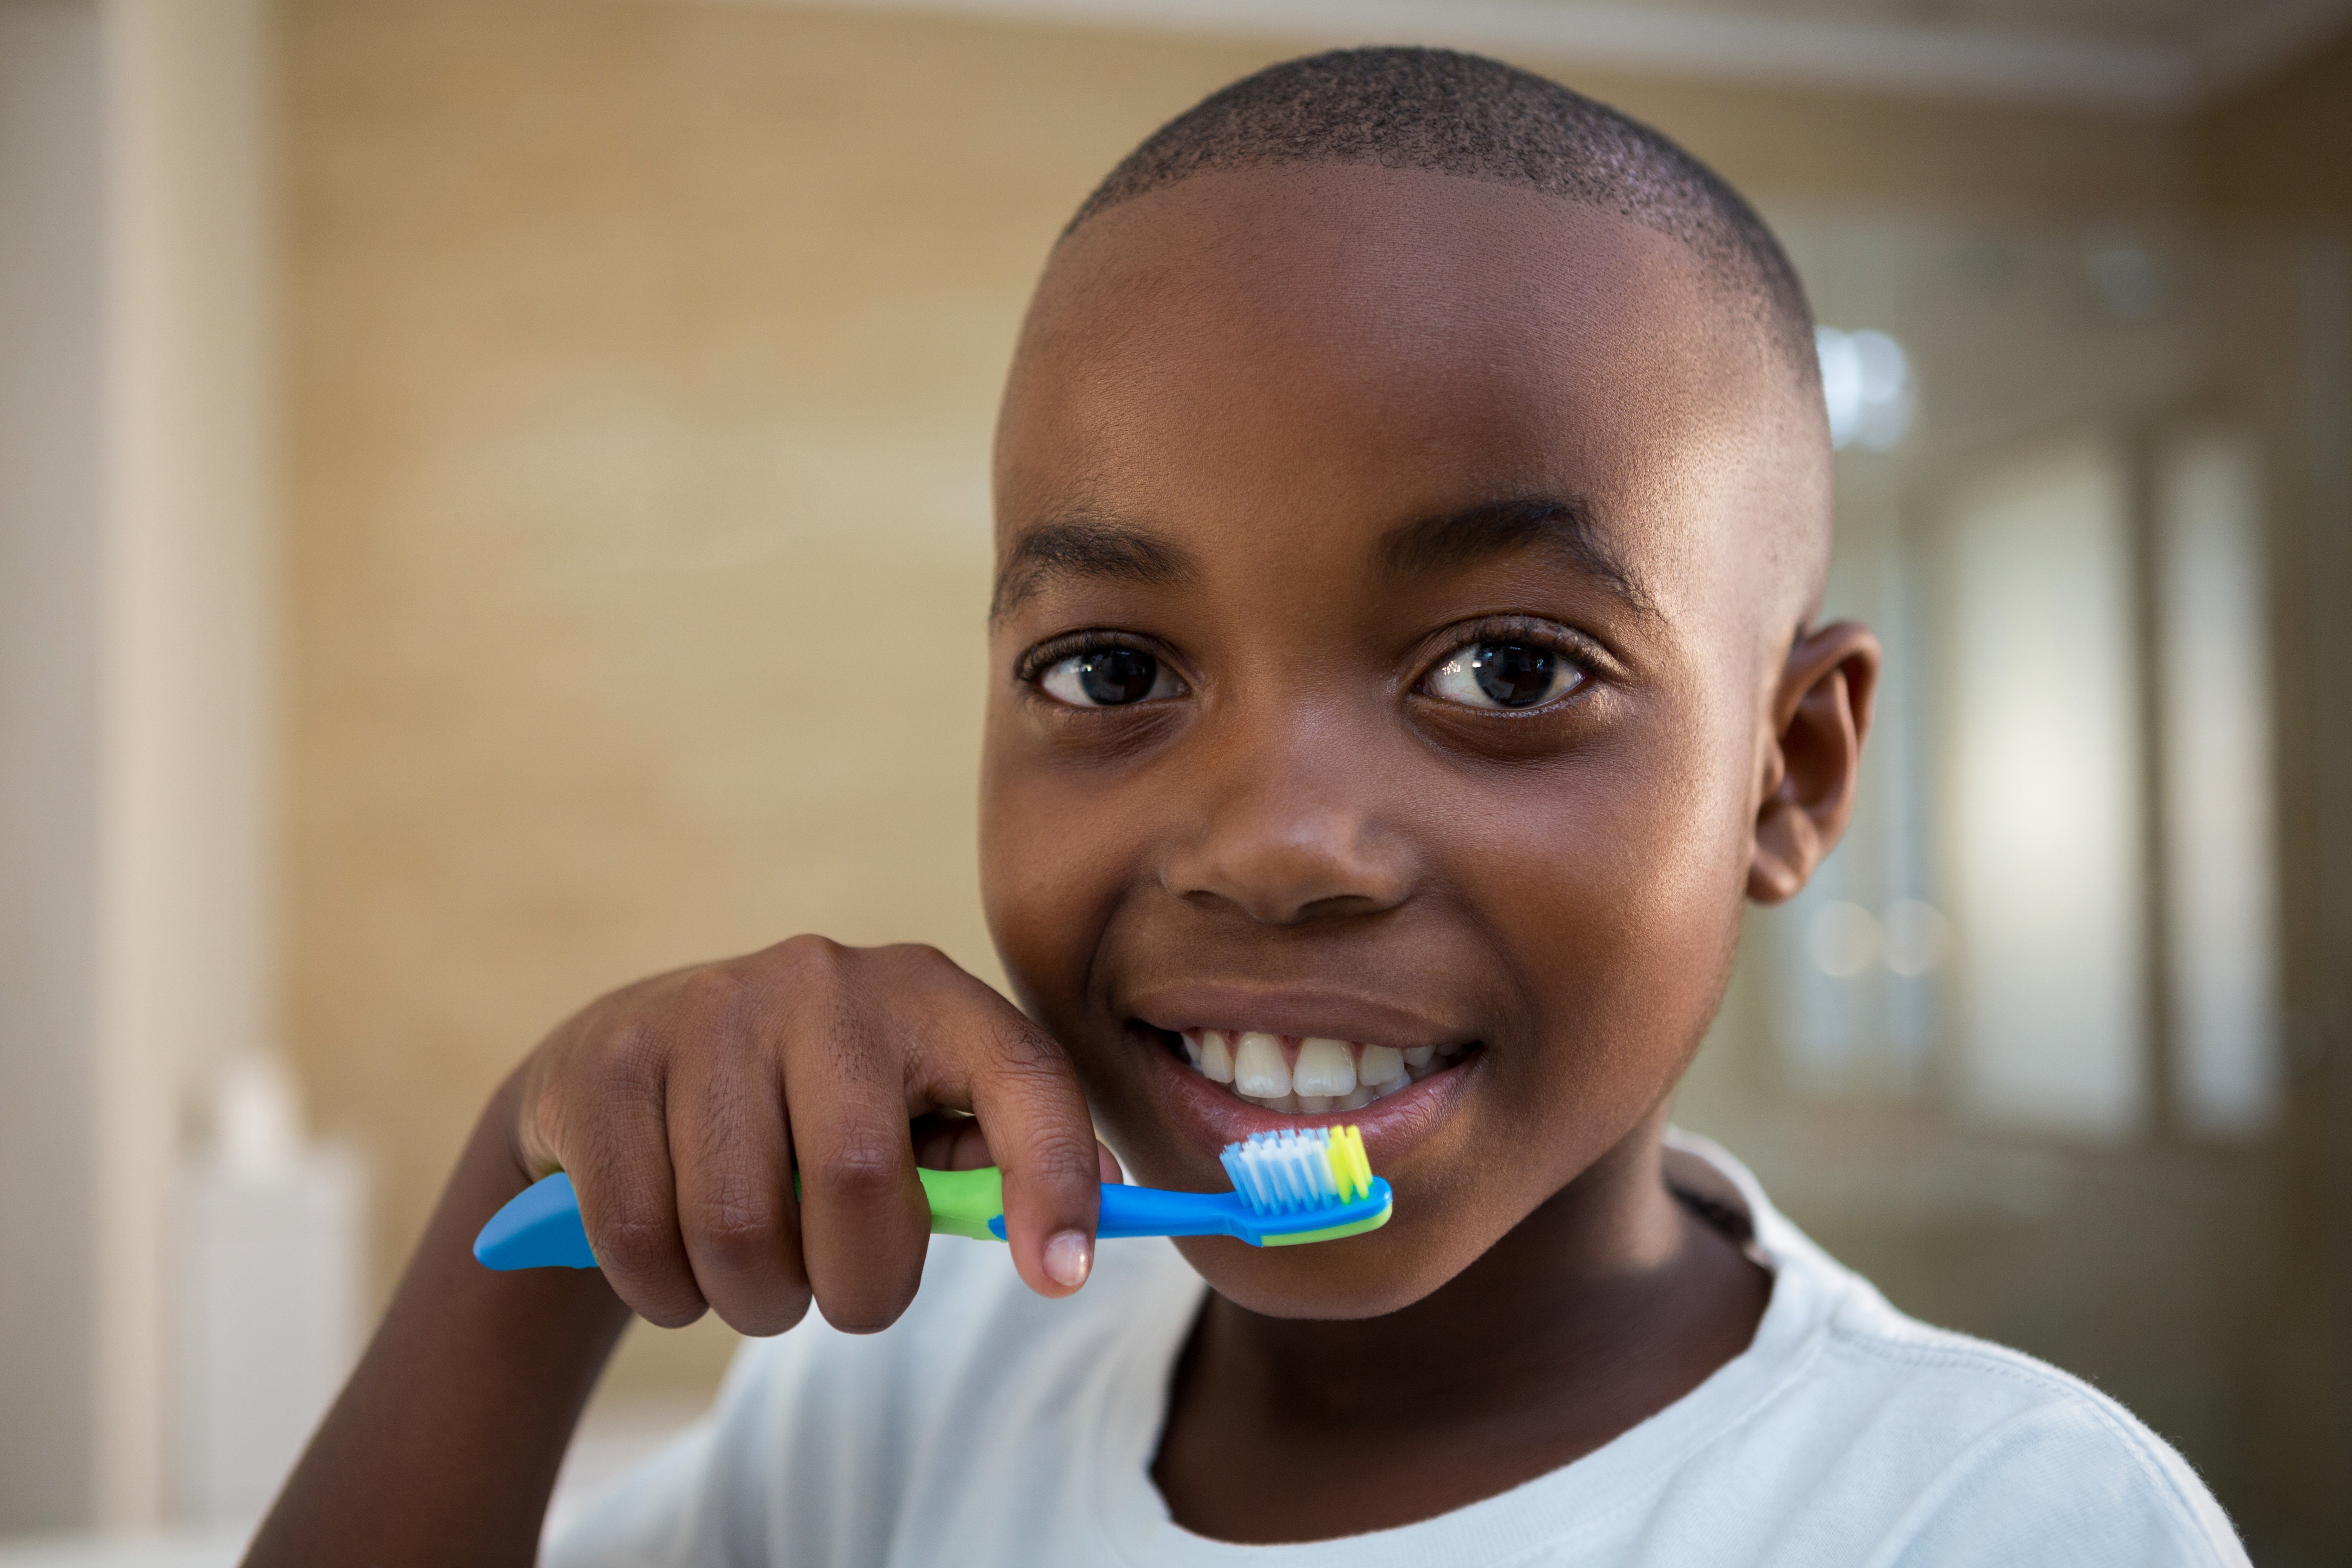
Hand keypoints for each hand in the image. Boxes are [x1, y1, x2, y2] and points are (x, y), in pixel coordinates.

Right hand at [506, 938, 1110, 1335]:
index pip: (1024, 1077)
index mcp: (927, 994)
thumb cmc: (802, 1109)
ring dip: (756, 1301)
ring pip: (742, 1228)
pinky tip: (677, 1262)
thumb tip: (1084, 1230)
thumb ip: (988, 1158)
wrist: (626, 1065)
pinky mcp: (608, 1063)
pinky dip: (666, 1290)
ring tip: (757, 1279)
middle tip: (842, 1299)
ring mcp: (707, 1011)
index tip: (1062, 1277)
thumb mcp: (907, 1111)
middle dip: (859, 1288)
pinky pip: (643, 1236)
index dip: (1055, 1176)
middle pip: (862, 1180)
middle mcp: (823, 983)